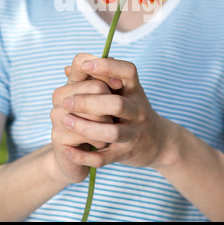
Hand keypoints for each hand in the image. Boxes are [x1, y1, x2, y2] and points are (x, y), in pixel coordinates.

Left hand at [59, 55, 168, 169]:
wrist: (159, 142)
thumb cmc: (132, 110)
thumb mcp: (124, 91)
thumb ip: (99, 78)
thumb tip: (68, 68)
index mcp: (135, 90)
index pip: (127, 72)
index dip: (107, 66)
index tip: (84, 65)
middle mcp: (137, 111)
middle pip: (117, 105)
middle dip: (88, 102)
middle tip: (65, 102)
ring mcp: (133, 133)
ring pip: (111, 132)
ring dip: (85, 127)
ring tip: (65, 120)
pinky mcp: (125, 154)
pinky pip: (104, 158)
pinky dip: (83, 156)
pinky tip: (66, 149)